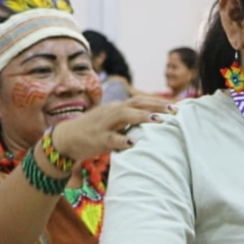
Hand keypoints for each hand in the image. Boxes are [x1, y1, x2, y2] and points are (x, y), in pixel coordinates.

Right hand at [51, 95, 173, 160]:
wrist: (65, 139)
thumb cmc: (92, 131)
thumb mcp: (111, 122)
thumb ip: (128, 121)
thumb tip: (151, 123)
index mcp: (116, 108)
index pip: (140, 100)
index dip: (159, 101)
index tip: (178, 105)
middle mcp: (111, 112)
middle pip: (136, 103)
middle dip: (157, 105)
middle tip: (176, 110)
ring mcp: (104, 124)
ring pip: (124, 116)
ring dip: (142, 117)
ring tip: (160, 120)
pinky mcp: (97, 139)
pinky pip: (111, 138)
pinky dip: (122, 140)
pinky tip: (133, 142)